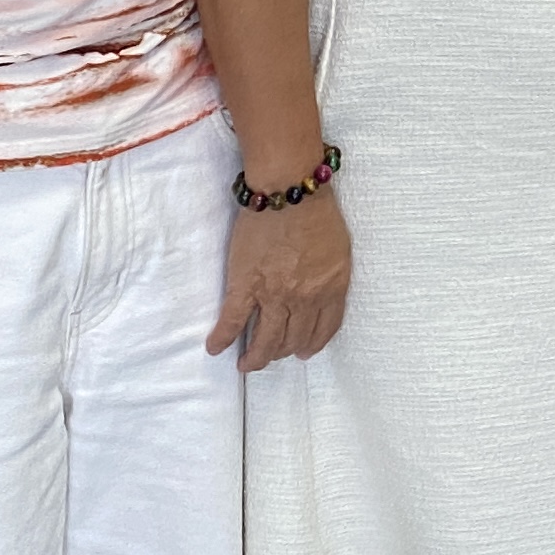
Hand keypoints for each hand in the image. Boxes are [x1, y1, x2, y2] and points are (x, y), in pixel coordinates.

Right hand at [211, 189, 351, 369]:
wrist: (288, 190)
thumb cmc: (317, 212)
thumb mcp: (340, 250)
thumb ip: (333, 276)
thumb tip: (324, 290)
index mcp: (330, 289)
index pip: (324, 329)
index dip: (313, 344)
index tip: (304, 351)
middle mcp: (304, 300)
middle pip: (293, 338)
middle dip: (283, 351)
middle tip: (275, 356)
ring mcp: (273, 296)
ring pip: (265, 339)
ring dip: (256, 357)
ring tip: (247, 364)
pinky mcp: (244, 286)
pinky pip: (232, 320)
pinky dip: (222, 338)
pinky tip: (215, 348)